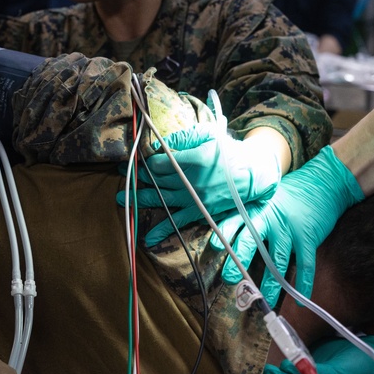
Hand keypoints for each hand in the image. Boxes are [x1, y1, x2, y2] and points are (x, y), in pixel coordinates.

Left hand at [119, 123, 280, 245]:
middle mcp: (192, 181)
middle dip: (139, 176)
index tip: (141, 157)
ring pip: (161, 198)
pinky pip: (178, 221)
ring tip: (120, 198)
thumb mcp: (208, 135)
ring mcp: (195, 199)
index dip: (147, 159)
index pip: (159, 162)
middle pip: (157, 179)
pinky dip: (163, 230)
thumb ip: (183, 138)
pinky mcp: (200, 211)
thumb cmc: (228, 150)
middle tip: (125, 173)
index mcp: (194, 160)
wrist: (253, 173)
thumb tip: (158, 145)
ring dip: (139, 198)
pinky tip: (148, 238)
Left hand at [214, 146, 362, 306]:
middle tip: (231, 279)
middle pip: (251, 241)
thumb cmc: (288, 194)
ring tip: (264, 299)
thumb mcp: (264, 198)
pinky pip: (305, 264)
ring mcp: (289, 229)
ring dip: (271, 283)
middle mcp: (269, 218)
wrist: (321, 183)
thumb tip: (224, 234)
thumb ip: (247, 214)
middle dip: (239, 260)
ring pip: (277, 260)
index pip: (235, 221)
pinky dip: (303, 283)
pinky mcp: (307, 237)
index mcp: (256, 210)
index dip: (225, 233)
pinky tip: (300, 299)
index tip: (216, 247)